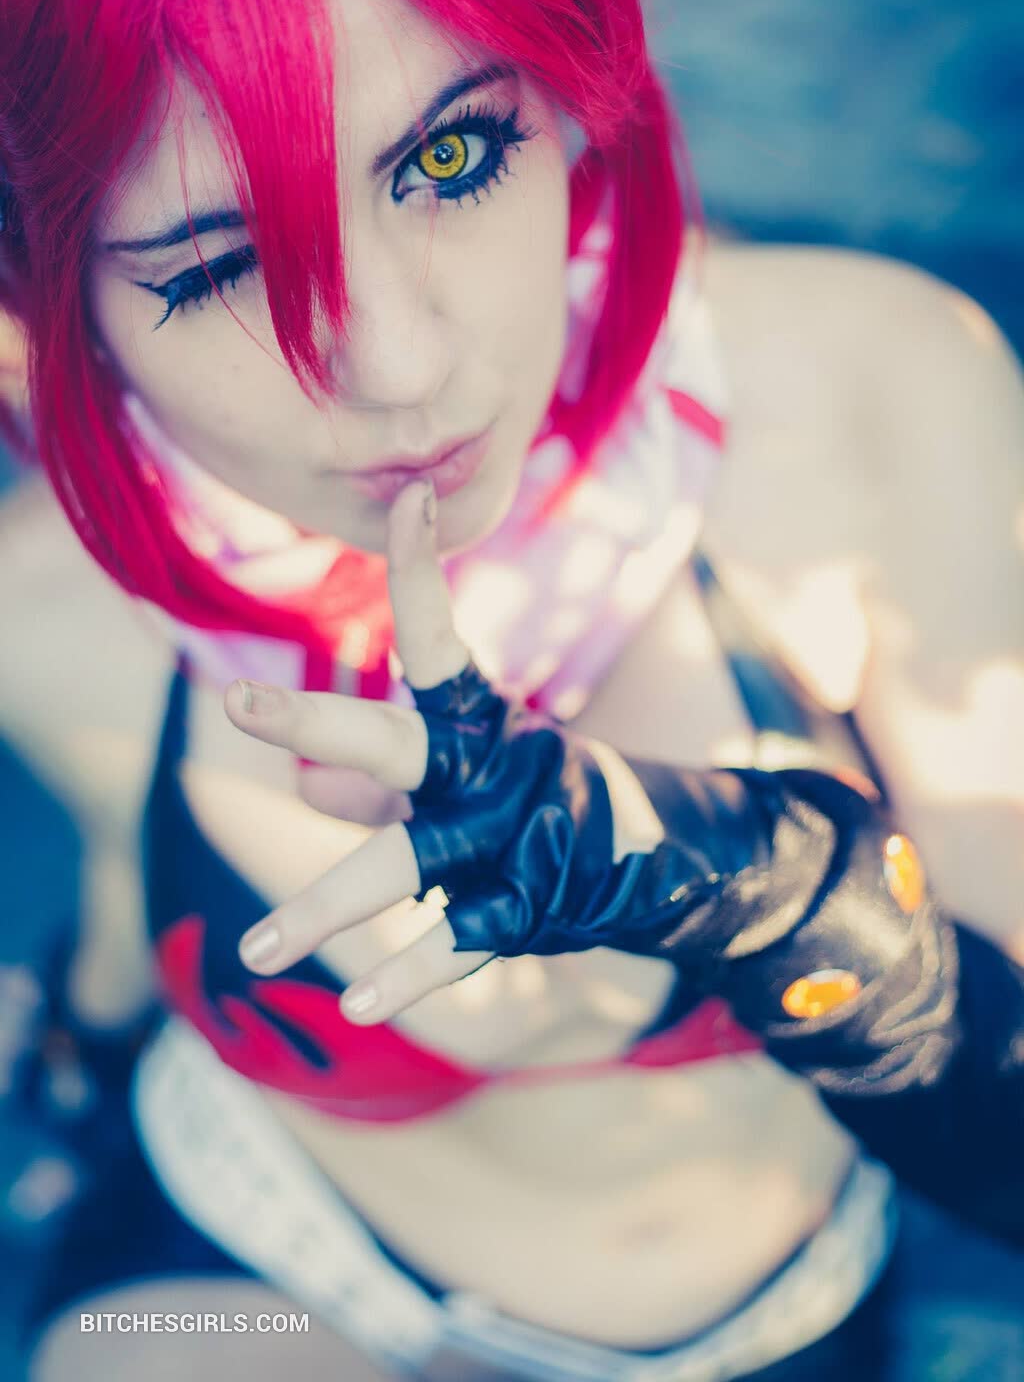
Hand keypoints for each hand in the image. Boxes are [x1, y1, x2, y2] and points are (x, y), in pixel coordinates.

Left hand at [227, 478, 654, 1027]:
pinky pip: (458, 943)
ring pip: (403, 865)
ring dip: (324, 907)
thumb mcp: (459, 776)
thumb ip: (373, 780)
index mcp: (479, 718)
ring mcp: (508, 839)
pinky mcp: (529, 907)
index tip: (410, 498)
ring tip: (254, 950)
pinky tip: (358, 1004)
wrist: (673, 859)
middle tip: (237, 705)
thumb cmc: (539, 801)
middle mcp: (490, 767)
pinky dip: (409, 975)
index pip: (436, 634)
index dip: (419, 567)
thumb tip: (300, 783)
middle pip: (392, 740)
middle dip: (314, 722)